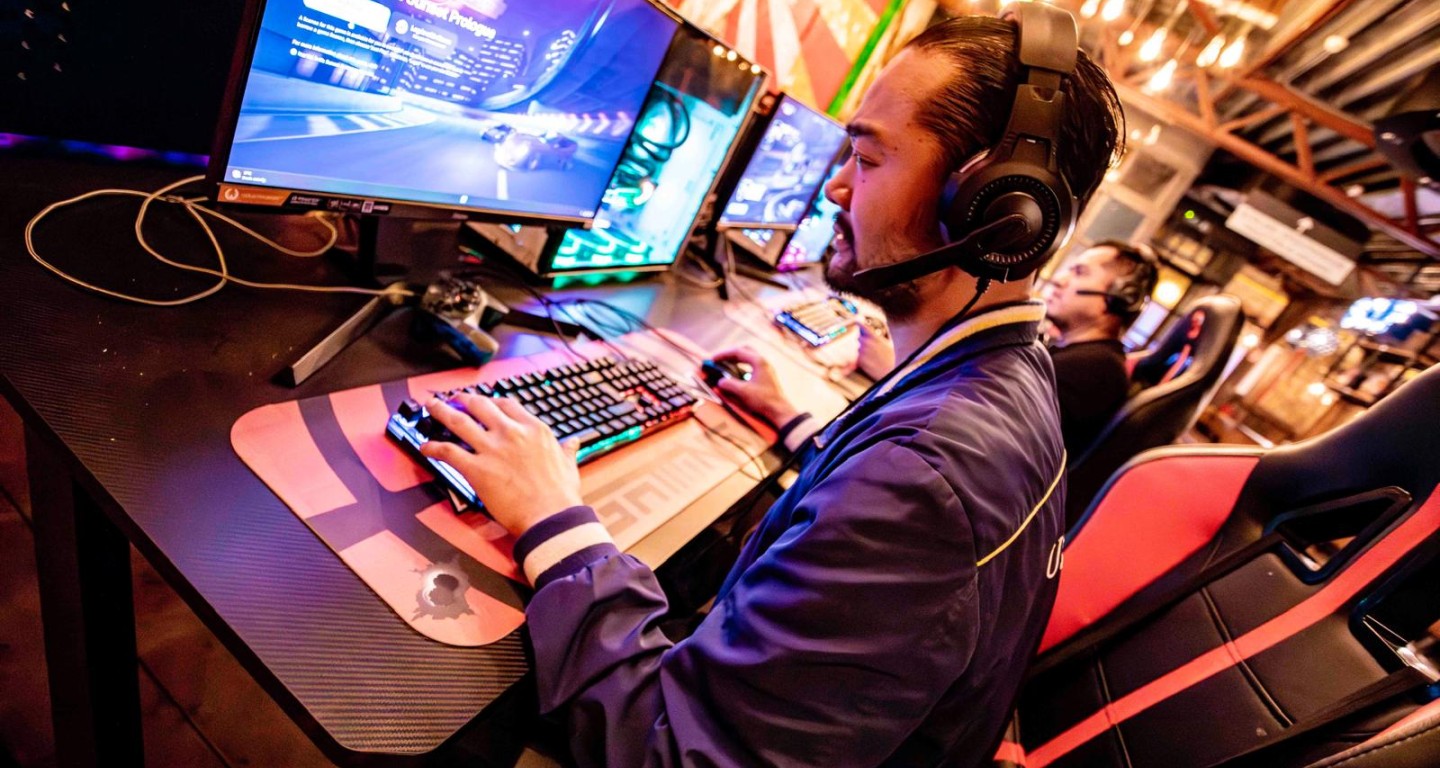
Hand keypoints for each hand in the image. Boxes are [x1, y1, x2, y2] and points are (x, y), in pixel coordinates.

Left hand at [418, 394, 582, 537]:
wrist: (551, 516)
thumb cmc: (561, 494)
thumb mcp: (569, 465)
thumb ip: (567, 450)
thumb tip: (573, 443)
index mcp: (534, 429)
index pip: (507, 405)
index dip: (493, 402)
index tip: (486, 403)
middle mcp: (511, 433)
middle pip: (480, 406)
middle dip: (464, 400)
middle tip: (455, 399)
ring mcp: (492, 449)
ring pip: (459, 422)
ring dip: (442, 412)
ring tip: (432, 406)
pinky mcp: (476, 469)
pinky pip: (448, 452)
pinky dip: (434, 447)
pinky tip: (425, 447)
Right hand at [710, 347, 799, 427]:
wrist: (779, 410)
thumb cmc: (763, 400)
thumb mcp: (743, 392)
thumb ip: (729, 384)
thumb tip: (720, 382)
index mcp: (758, 361)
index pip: (738, 351)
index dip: (723, 354)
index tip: (712, 359)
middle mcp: (763, 361)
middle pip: (745, 349)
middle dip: (730, 353)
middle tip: (719, 359)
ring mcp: (766, 367)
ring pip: (749, 356)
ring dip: (736, 359)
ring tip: (725, 364)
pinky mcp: (766, 374)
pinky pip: (752, 364)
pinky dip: (742, 365)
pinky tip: (736, 373)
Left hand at [856, 320, 894, 379]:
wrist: (887, 372)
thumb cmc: (889, 359)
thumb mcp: (887, 345)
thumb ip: (877, 338)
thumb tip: (870, 333)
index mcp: (875, 338)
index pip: (864, 328)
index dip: (860, 324)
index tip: (857, 321)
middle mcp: (867, 343)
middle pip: (860, 338)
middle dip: (864, 342)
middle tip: (872, 349)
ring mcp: (862, 351)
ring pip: (859, 348)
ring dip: (864, 351)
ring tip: (873, 357)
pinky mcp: (859, 359)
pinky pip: (858, 357)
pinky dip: (862, 359)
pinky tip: (870, 362)